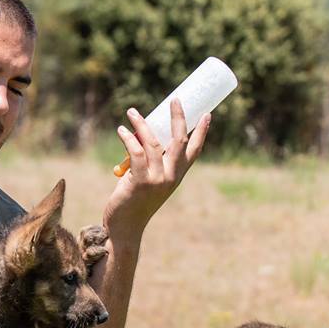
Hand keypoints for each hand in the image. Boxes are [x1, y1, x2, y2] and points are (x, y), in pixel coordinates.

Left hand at [106, 99, 209, 239]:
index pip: (194, 150)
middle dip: (179, 118)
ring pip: (154, 144)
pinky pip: (135, 153)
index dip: (201, 132)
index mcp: (176, 176)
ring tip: (132, 112)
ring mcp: (157, 180)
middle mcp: (171, 177)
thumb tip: (135, 136)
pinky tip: (121, 130)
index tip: (207, 114)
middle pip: (180, 141)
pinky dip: (128, 138)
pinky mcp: (140, 181)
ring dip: (142, 125)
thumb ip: (146, 161)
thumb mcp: (147, 180)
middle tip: (175, 100)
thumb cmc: (134, 202)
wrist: (126, 227)